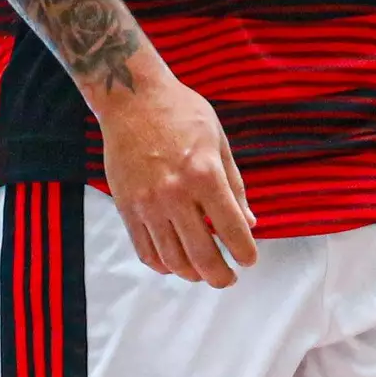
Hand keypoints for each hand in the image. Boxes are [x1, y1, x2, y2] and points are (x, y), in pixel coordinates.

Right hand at [100, 75, 257, 288]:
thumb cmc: (181, 111)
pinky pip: (145, 250)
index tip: (249, 260)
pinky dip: (162, 264)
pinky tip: (175, 262)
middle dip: (220, 275)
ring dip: (192, 274)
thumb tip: (248, 223)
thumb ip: (234, 184)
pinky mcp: (126, 206)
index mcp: (204, 174)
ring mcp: (148, 203)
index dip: (244, 252)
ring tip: (203, 272)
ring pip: (172, 259)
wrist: (132, 97)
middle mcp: (175, 194)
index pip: (231, 229)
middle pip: (202, 254)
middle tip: (228, 278)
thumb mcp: (218, 140)